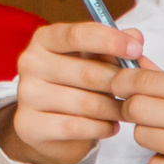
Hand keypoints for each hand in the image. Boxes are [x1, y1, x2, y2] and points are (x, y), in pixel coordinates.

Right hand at [0, 22, 147, 163]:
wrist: (46, 125)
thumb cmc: (75, 85)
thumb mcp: (92, 61)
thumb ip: (113, 48)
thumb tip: (135, 37)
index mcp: (44, 39)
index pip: (76, 35)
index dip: (110, 41)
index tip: (136, 50)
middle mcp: (30, 63)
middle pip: (88, 73)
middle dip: (119, 84)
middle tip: (135, 93)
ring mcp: (27, 94)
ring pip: (87, 104)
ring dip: (114, 110)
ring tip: (125, 111)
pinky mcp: (30, 124)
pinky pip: (77, 127)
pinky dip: (102, 128)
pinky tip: (110, 126)